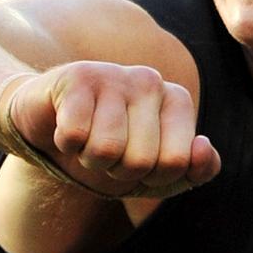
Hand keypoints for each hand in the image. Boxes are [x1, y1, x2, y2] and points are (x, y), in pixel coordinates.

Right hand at [4, 62, 220, 197]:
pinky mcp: (77, 77)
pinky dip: (65, 144)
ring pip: (106, 150)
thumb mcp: (156, 173)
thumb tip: (202, 146)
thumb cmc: (111, 151)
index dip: (150, 177)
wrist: (50, 128)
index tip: (137, 160)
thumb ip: (194, 170)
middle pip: (141, 161)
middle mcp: (152, 81)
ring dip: (89, 158)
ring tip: (87, 138)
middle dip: (117, 170)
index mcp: (179, 101)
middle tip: (107, 150)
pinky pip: (74, 136)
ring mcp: (115, 74)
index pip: (177, 163)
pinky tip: (65, 126)